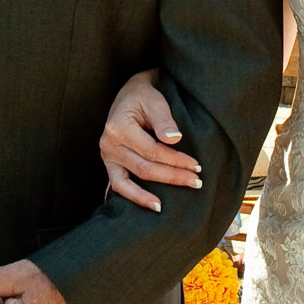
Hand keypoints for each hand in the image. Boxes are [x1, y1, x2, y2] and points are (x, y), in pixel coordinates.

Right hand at [100, 69, 199, 211]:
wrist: (130, 95)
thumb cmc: (144, 96)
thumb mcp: (155, 101)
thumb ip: (164, 120)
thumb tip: (175, 140)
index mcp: (118, 127)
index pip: (152, 151)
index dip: (176, 160)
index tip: (196, 166)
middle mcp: (108, 144)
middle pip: (143, 169)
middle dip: (171, 177)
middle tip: (196, 182)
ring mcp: (107, 156)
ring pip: (126, 183)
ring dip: (146, 197)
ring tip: (163, 207)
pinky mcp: (110, 164)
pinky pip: (116, 185)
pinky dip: (129, 197)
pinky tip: (143, 206)